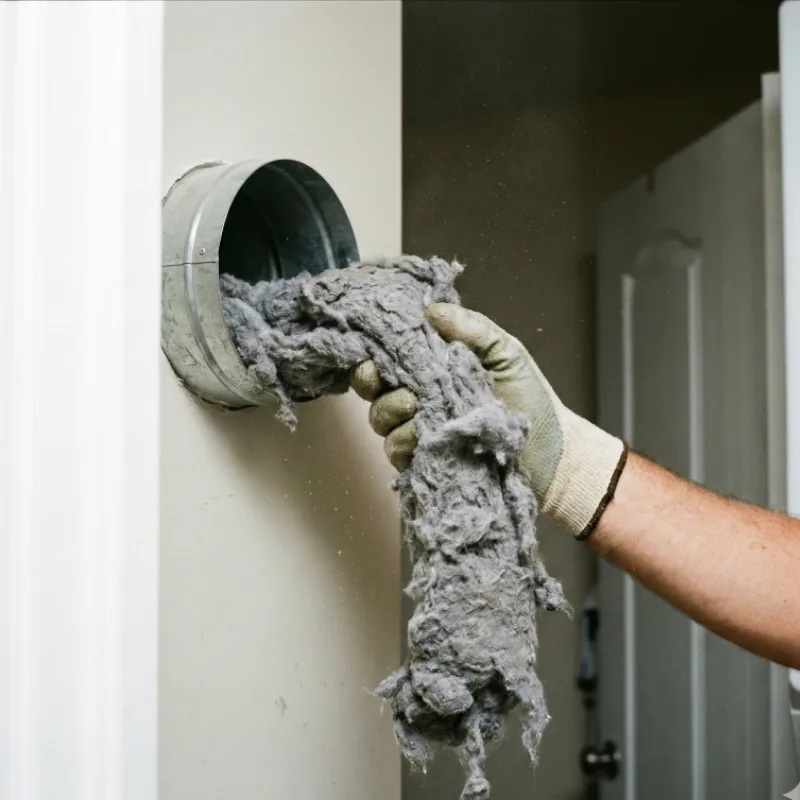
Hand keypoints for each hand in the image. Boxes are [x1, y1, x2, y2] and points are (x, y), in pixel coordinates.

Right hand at [350, 303, 626, 538]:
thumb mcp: (505, 352)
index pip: (387, 359)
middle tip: (405, 388)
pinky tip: (426, 438)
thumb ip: (472, 328)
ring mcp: (419, 432)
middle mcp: (418, 399)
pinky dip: (405, 444)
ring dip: (392, 414)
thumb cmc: (530, 397)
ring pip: (381, 421)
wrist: (552, 450)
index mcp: (431, 369)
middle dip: (375, 385)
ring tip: (420, 411)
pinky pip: (396, 452)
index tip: (374, 357)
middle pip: (373, 391)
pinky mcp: (425, 462)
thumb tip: (432, 309)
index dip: (372, 357)